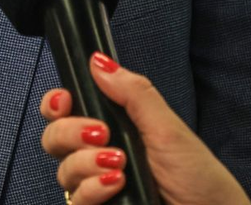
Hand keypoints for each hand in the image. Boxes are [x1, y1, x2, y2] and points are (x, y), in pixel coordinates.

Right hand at [40, 53, 250, 204]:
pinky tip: (115, 185)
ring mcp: (97, 184)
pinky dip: (91, 191)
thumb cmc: (196, 172)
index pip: (66, 109)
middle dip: (70, 132)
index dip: (56, 103)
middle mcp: (99, 152)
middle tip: (101, 134)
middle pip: (54, 138)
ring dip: (85, 164)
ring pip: (63, 172)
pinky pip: (75, 202)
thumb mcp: (166, 125)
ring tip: (120, 165)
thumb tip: (98, 60)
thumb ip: (132, 92)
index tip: (65, 101)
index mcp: (113, 123)